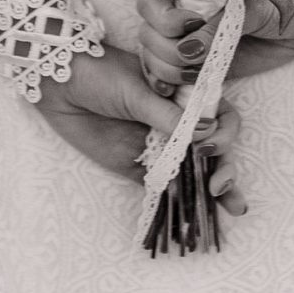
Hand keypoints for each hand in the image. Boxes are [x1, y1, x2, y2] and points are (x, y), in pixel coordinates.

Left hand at [30, 42, 249, 217]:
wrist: (60, 85)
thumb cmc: (100, 73)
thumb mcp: (136, 90)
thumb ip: (168, 114)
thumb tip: (206, 130)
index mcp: (183, 95)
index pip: (219, 114)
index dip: (224, 132)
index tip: (209, 145)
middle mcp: (178, 122)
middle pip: (213, 148)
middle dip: (225, 166)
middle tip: (220, 186)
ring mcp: (159, 146)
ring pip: (195, 172)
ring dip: (214, 191)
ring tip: (233, 207)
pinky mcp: (139, 166)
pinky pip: (164, 188)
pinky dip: (179, 204)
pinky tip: (192, 219)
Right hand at [136, 0, 293, 89]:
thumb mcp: (259, 3)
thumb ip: (222, 22)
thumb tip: (189, 48)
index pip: (152, 3)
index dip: (161, 19)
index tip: (191, 27)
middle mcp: (187, 13)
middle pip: (149, 36)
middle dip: (165, 53)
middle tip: (196, 63)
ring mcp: (196, 42)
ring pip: (158, 62)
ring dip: (169, 75)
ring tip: (198, 77)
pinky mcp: (209, 67)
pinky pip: (181, 83)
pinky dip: (179, 94)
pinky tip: (190, 97)